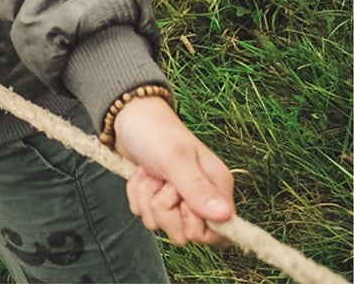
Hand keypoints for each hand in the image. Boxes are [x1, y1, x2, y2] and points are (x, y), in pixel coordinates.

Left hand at [113, 96, 233, 245]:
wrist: (128, 119)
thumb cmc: (155, 132)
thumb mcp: (176, 158)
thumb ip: (197, 188)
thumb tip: (224, 217)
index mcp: (218, 187)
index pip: (220, 233)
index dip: (196, 225)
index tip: (181, 202)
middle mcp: (203, 198)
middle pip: (186, 234)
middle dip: (164, 209)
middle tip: (162, 181)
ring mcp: (179, 200)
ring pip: (162, 225)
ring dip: (147, 199)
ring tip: (150, 174)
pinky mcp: (159, 200)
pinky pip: (146, 215)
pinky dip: (137, 196)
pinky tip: (141, 176)